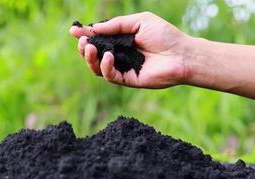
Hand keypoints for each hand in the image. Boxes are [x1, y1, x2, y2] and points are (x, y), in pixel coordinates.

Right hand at [69, 12, 189, 88]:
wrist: (181, 53)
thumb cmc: (164, 35)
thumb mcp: (139, 21)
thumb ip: (117, 25)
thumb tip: (94, 28)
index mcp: (121, 41)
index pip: (99, 39)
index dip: (85, 35)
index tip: (73, 30)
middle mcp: (120, 55)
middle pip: (94, 55)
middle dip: (85, 48)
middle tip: (83, 42)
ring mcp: (123, 68)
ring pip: (98, 68)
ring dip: (90, 58)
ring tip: (89, 48)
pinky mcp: (128, 80)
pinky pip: (110, 76)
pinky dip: (105, 67)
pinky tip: (108, 56)